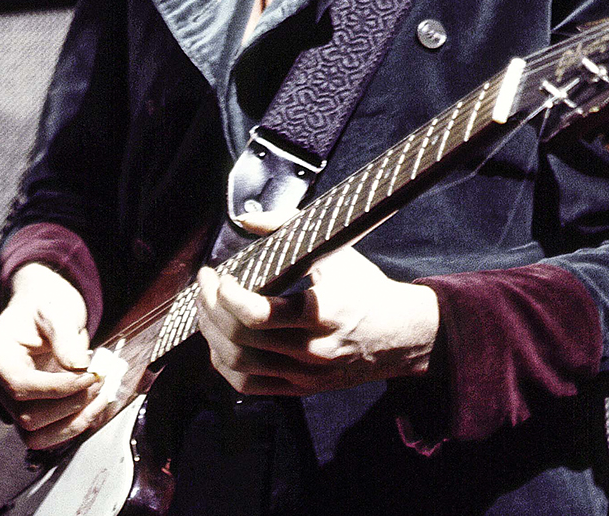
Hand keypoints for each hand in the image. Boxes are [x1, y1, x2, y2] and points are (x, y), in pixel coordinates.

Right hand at [0, 264, 105, 449]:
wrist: (41, 313)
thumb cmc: (42, 309)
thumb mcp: (53, 310)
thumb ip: (63, 335)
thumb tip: (78, 365)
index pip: (19, 386)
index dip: (57, 387)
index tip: (89, 375)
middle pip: (26, 417)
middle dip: (69, 404)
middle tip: (98, 380)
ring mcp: (11, 403)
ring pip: (35, 436)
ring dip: (73, 423)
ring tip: (99, 397)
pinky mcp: (29, 413)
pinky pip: (47, 436)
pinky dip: (73, 426)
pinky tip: (93, 406)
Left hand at [195, 210, 438, 395]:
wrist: (404, 335)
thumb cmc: (367, 289)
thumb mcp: (337, 251)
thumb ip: (289, 228)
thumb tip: (246, 220)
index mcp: (323, 313)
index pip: (257, 314)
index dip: (226, 294)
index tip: (219, 274)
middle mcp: (314, 350)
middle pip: (240, 338)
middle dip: (210, 308)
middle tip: (204, 284)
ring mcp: (307, 374)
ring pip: (239, 365)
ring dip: (211, 335)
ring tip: (207, 309)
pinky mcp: (302, 389)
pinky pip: (249, 386)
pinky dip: (225, 364)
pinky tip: (219, 340)